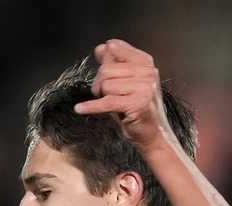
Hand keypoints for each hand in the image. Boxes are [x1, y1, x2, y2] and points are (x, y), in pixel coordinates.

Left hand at [73, 39, 178, 155]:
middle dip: (99, 83)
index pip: (114, 48)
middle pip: (106, 69)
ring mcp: (144, 88)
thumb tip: (100, 48)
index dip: (104, 60)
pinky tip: (81, 109)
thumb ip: (113, 62)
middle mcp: (147, 72)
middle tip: (106, 95)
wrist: (151, 132)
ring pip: (105, 85)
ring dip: (101, 96)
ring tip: (111, 103)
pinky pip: (106, 102)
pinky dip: (91, 107)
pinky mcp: (137, 104)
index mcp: (145, 62)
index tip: (104, 71)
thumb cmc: (136, 107)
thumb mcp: (125, 80)